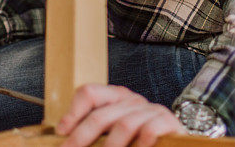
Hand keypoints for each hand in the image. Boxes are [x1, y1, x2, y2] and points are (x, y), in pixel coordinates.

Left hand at [56, 84, 184, 146]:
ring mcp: (150, 109)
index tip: (62, 132)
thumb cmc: (137, 138)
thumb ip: (93, 130)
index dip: (73, 113)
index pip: (89, 93)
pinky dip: (140, 143)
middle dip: (81, 137)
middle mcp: (131, 100)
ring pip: (123, 125)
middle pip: (100, 115)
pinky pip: (150, 130)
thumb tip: (63, 133)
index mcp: (115, 97)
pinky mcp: (167, 121)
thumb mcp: (112, 129)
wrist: (172, 141)